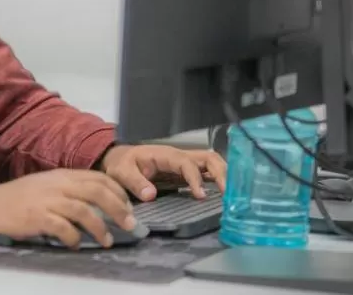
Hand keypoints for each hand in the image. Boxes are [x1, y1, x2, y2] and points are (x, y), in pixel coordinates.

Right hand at [0, 169, 136, 248]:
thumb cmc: (20, 197)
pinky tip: (75, 244)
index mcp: (62, 175)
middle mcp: (58, 184)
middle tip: (129, 224)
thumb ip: (70, 189)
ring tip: (107, 241)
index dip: (118, 191)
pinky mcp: (38, 217)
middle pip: (97, 192)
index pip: (98, 177)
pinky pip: (63, 228)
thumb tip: (98, 203)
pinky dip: (74, 238)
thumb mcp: (47, 185)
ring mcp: (48, 200)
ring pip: (84, 211)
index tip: (128, 206)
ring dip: (100, 228)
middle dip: (118, 208)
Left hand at [99, 144, 226, 201]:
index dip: (195, 178)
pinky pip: (208, 172)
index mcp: (166, 155)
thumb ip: (135, 182)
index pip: (187, 163)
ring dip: (224, 175)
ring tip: (232, 195)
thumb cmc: (122, 164)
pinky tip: (226, 194)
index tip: (200, 196)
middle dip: (221, 173)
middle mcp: (179, 156)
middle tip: (229, 194)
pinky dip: (219, 180)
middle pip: (208, 158)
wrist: (120, 159)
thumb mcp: (122, 172)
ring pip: (212, 162)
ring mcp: (185, 163)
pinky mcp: (187, 172)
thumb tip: (151, 194)